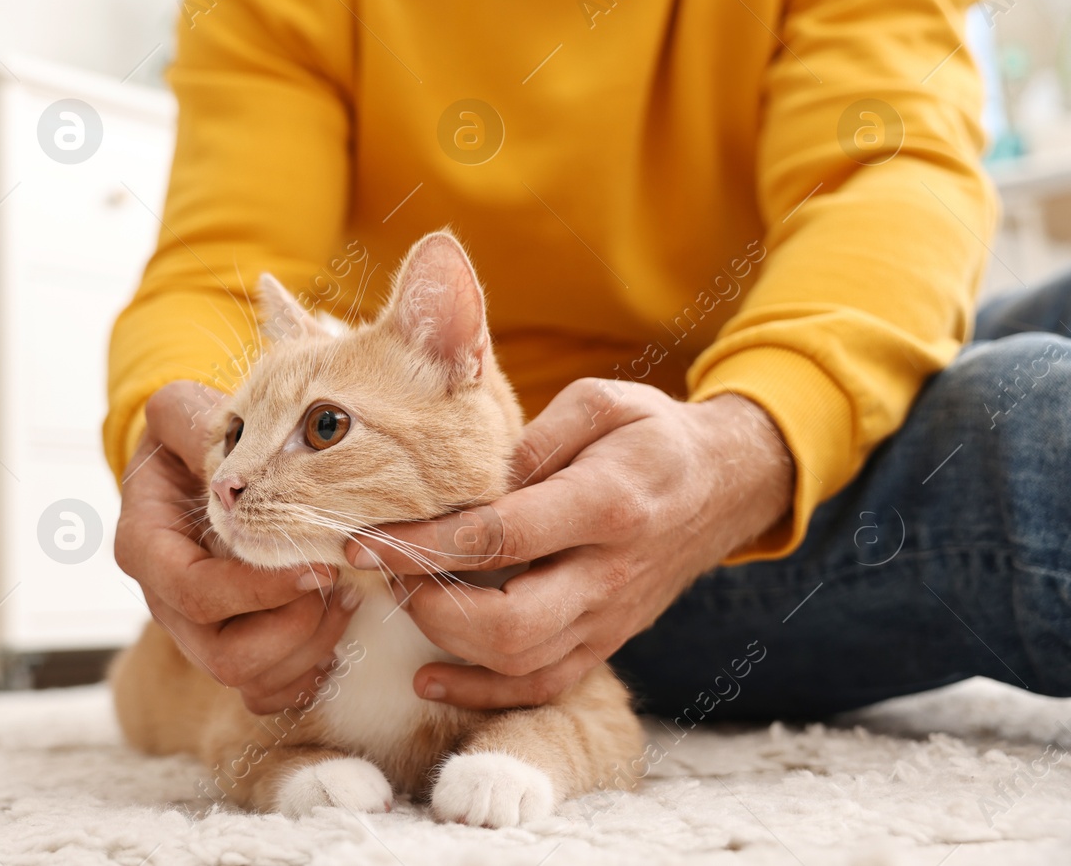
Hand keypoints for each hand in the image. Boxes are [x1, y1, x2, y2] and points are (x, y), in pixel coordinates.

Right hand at [114, 379, 358, 713]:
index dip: (259, 590)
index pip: (195, 592)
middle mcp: (165, 602)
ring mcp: (197, 633)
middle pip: (224, 655)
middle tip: (341, 584)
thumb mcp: (182, 415)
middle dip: (294, 628)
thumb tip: (230, 445)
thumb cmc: (190, 440)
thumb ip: (196, 424)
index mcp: (146, 548)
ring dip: (310, 649)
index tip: (318, 566)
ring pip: (251, 680)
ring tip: (347, 598)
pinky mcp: (230, 647)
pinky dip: (307, 675)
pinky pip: (266, 692)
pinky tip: (336, 631)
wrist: (192, 467)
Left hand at [344, 379, 792, 708]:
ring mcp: (610, 616)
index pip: (499, 537)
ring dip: (446, 642)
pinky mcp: (606, 640)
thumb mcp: (601, 403)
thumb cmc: (652, 435)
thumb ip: (535, 436)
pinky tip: (429, 676)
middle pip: (509, 623)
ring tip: (403, 600)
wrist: (729, 483)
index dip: (423, 544)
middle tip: (385, 573)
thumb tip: (470, 475)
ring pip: (521, 662)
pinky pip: (542, 684)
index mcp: (606, 503)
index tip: (367, 540)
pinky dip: (482, 692)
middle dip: (429, 606)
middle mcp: (609, 572)